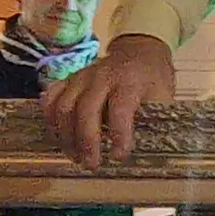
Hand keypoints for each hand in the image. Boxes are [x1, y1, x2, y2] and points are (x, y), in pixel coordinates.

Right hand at [45, 34, 178, 169]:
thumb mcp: (163, 96)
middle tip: (90, 164)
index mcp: (130, 80)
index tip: (119, 156)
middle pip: (86, 109)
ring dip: (66, 136)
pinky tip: (58, 137)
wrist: (139, 51)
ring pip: (64, 106)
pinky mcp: (68, 79)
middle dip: (86, 141)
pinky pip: (51, 98)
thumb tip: (150, 150)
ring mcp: (81, 76)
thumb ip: (156, 119)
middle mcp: (101, 76)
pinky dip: (50, 119)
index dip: (119, 134)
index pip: (121, 108)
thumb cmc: (152, 79)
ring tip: (76, 157)